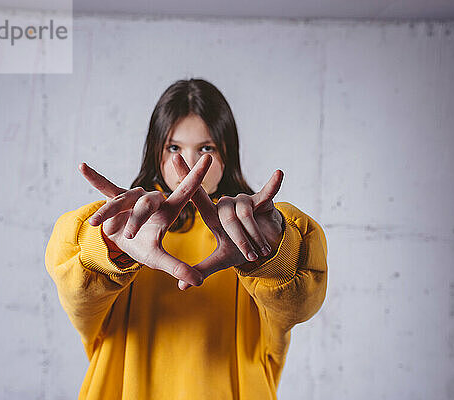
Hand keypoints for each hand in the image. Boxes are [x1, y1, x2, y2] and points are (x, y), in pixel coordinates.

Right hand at [78, 154, 213, 287]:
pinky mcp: (114, 199)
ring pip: (122, 200)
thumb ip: (177, 267)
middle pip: (147, 202)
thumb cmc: (144, 247)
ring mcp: (132, 198)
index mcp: (168, 211)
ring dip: (109, 212)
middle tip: (128, 236)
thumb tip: (199, 282)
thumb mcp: (158, 259)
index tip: (209, 157)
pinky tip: (82, 166)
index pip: (186, 191)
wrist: (121, 245)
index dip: (197, 176)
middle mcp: (151, 200)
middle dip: (137, 219)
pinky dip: (95, 178)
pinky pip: (105, 187)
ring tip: (95, 224)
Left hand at [170, 154, 284, 289]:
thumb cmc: (240, 249)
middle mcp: (226, 203)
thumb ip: (202, 269)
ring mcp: (244, 200)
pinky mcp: (262, 199)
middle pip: (227, 218)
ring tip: (262, 249)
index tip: (174, 158)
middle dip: (241, 240)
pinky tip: (279, 173)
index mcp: (213, 215)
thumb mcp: (221, 260)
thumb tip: (181, 286)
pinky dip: (273, 185)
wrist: (266, 247)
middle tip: (251, 255)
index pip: (195, 195)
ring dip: (254, 235)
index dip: (185, 177)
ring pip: (245, 215)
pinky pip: (267, 193)